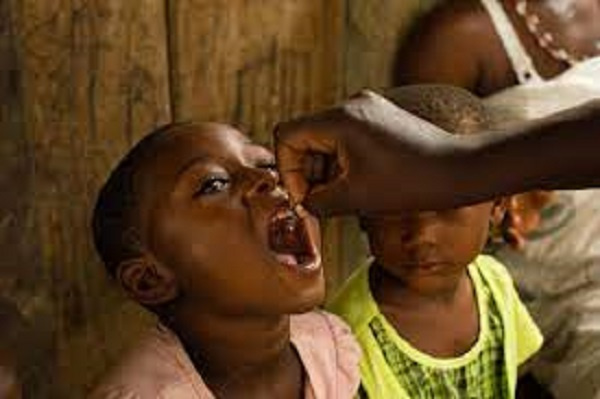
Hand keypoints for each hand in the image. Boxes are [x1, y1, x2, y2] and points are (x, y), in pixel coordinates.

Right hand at [274, 90, 457, 215]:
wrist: (460, 171)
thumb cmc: (411, 183)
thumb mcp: (355, 198)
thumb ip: (316, 201)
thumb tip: (304, 202)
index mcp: (340, 119)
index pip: (287, 136)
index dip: (288, 170)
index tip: (306, 196)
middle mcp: (351, 106)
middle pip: (305, 137)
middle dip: (308, 172)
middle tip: (321, 202)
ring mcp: (368, 110)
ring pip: (325, 140)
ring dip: (326, 170)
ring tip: (342, 196)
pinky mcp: (380, 119)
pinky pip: (346, 139)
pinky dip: (343, 163)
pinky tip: (358, 185)